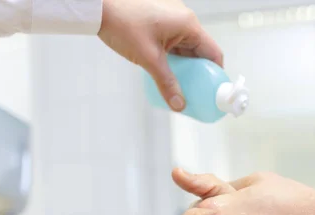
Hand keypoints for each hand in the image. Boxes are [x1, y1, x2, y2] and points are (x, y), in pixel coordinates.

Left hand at [98, 0, 222, 110]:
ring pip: (186, 48)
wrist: (100, 7)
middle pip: (200, 52)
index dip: (215, 74)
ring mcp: (172, 18)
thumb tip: (179, 105)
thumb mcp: (148, 59)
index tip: (212, 91)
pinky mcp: (160, 21)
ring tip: (180, 86)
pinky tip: (166, 72)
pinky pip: (174, 43)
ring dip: (184, 67)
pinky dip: (173, 58)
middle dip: (198, 73)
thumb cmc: (123, 24)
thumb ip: (166, 83)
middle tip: (195, 93)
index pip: (213, 53)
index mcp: (188, 25)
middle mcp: (184, 19)